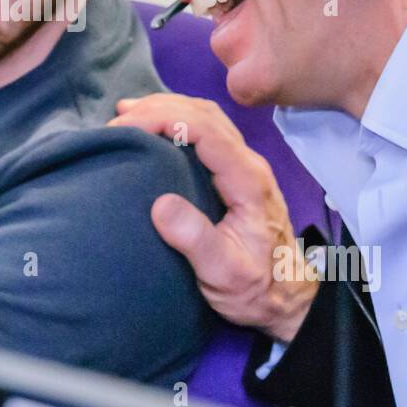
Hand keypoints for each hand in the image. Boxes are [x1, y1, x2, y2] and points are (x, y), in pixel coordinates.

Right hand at [108, 93, 317, 341]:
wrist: (288, 299)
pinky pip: (207, 132)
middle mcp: (249, 164)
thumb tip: (160, 203)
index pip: (204, 129)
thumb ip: (195, 239)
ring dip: (167, 109)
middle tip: (117, 120)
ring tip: (128, 114)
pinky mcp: (236, 174)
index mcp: (247, 180)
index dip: (162, 118)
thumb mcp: (224, 273)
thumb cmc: (257, 288)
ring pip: (207, 117)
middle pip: (205, 114)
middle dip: (158, 108)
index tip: (124, 127)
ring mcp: (244, 166)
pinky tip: (154, 128)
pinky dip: (177, 120)